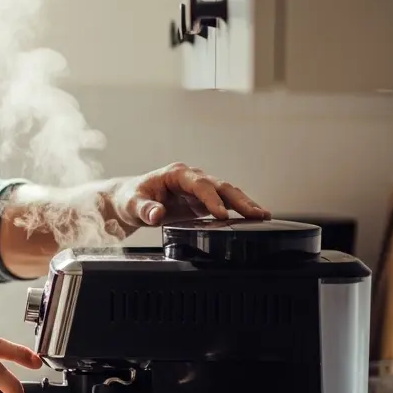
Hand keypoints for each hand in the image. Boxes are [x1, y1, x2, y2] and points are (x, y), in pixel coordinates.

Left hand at [112, 163, 268, 233]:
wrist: (129, 199)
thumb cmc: (130, 198)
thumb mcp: (132, 204)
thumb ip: (145, 209)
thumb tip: (156, 214)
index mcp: (176, 174)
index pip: (199, 185)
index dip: (212, 199)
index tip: (222, 214)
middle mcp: (192, 178)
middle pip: (220, 186)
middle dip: (239, 199)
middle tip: (256, 213)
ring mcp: (199, 189)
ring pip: (226, 193)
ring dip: (244, 204)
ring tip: (263, 215)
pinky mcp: (202, 201)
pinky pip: (224, 203)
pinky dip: (239, 210)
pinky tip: (254, 218)